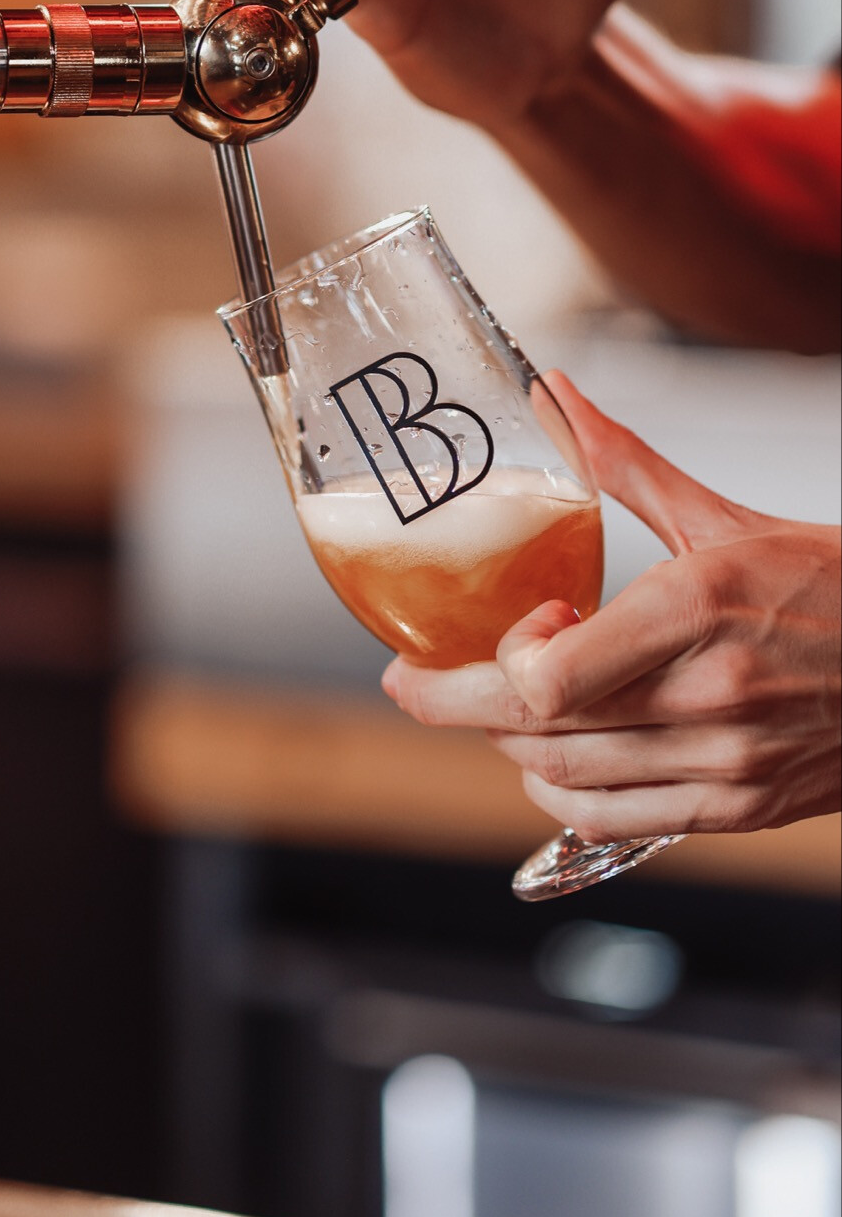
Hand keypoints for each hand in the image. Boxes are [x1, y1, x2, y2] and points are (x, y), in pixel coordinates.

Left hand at [382, 372, 841, 838]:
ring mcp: (726, 760)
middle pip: (537, 730)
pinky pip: (615, 821)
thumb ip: (623, 463)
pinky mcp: (739, 805)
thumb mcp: (724, 515)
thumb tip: (555, 396)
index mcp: (696, 610)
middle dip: (458, 704)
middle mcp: (707, 694)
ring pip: (566, 779)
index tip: (493, 627)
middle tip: (416, 681)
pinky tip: (553, 757)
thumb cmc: (836, 586)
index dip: (491, 665)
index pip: (546, 679)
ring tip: (497, 704)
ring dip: (509, 745)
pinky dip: (560, 795)